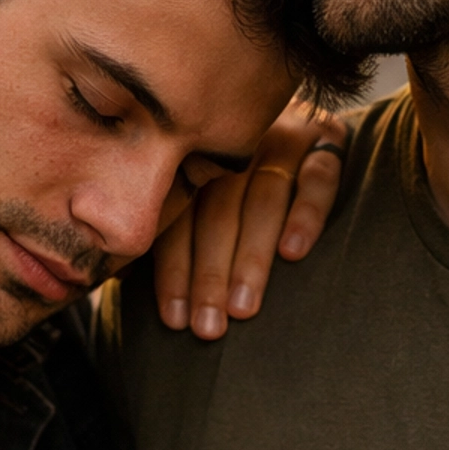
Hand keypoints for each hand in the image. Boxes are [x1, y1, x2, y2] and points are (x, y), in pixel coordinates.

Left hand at [152, 97, 346, 339]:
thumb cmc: (238, 189)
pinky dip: (305, 213)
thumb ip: (164, 229)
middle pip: (219, 212)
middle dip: (210, 274)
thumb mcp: (198, 199)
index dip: (175, 270)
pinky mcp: (327, 141)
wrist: (308, 122)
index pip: (181, 217)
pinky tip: (292, 253)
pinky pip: (319, 176)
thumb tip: (120, 276)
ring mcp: (283, 139)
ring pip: (264, 198)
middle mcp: (237, 146)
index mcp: (197, 158)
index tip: (175, 319)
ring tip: (242, 307)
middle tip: (208, 327)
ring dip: (251, 256)